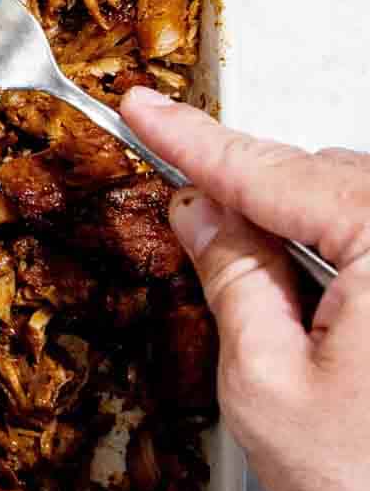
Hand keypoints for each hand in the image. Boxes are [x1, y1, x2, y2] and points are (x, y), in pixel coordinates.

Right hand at [122, 86, 369, 490]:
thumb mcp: (268, 386)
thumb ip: (232, 278)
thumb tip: (201, 213)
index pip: (271, 170)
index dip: (192, 138)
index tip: (142, 104)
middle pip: (319, 178)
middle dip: (244, 184)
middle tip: (173, 186)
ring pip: (355, 208)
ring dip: (294, 225)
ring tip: (232, 250)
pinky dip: (336, 253)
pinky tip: (299, 282)